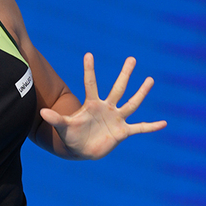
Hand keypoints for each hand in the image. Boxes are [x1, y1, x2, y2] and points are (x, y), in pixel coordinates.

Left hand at [40, 53, 165, 159]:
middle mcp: (107, 108)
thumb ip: (55, 119)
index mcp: (91, 104)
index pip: (91, 84)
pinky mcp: (122, 132)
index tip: (88, 55)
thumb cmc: (71, 136)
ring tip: (150, 80)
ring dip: (141, 93)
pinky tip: (163, 123)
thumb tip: (42, 113)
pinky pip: (139, 128)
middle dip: (125, 74)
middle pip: (118, 88)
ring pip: (131, 103)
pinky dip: (151, 127)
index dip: (89, 70)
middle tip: (131, 59)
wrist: (81, 150)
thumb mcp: (63, 127)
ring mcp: (116, 118)